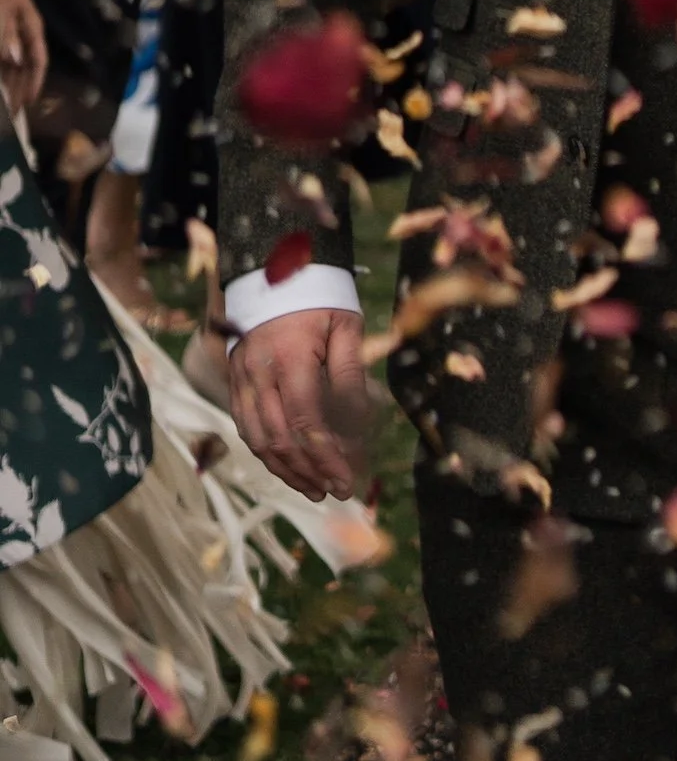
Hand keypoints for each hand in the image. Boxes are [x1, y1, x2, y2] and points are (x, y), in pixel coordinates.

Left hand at [0, 0, 46, 121]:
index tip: (28, 103)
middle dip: (19, 88)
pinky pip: (3, 56)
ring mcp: (9, 31)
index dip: (34, 81)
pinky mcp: (1, 31)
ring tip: (5, 102)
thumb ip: (6, 38)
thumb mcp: (2, 14)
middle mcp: (22, 31)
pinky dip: (3, 69)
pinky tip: (0, 82)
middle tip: (13, 111)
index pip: (38, 59)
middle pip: (25, 65)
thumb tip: (15, 61)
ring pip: (11, 63)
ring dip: (8, 82)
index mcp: (31, 25)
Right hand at [228, 306, 370, 499]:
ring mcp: (241, 378)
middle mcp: (258, 372)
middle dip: (309, 471)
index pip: (306, 421)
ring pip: (258, 440)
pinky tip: (290, 466)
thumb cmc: (320, 297)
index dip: (325, 457)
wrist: (276, 270)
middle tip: (336, 490)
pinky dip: (267, 453)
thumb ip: (350, 375)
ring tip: (315, 488)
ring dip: (286, 470)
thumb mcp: (346, 326)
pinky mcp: (234, 381)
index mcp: (290, 356)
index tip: (345, 482)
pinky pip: (246, 427)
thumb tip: (359, 426)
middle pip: (279, 438)